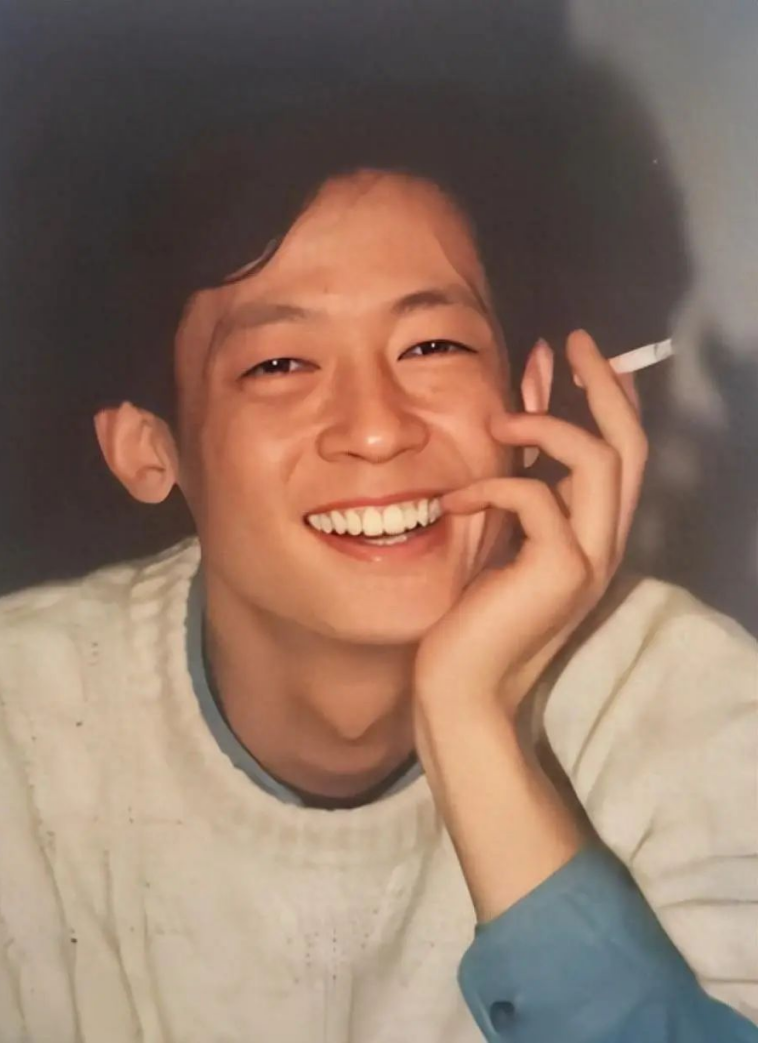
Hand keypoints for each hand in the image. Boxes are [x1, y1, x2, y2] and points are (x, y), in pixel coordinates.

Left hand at [414, 329, 645, 721]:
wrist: (461, 688)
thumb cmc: (471, 614)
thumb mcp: (499, 534)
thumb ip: (514, 477)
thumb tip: (510, 416)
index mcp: (592, 535)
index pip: (621, 453)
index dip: (608, 396)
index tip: (577, 350)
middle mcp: (604, 544)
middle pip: (629, 446)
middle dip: (604, 385)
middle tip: (573, 341)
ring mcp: (589, 560)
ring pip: (599, 461)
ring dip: (546, 428)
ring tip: (495, 423)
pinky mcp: (559, 572)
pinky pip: (535, 500)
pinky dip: (491, 487)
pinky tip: (453, 503)